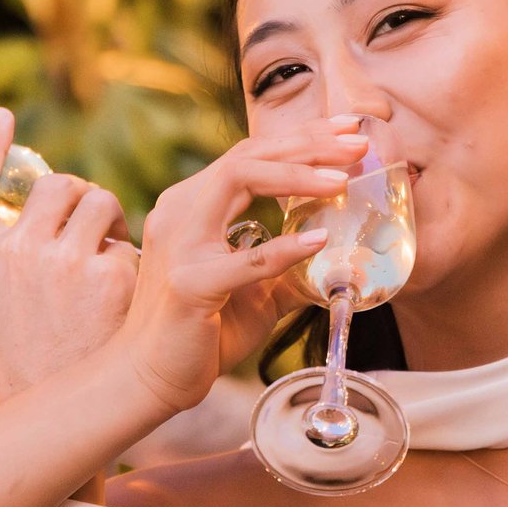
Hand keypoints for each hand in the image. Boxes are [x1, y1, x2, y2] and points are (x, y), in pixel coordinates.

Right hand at [0, 109, 138, 413]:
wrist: (43, 431)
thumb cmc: (8, 377)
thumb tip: (9, 227)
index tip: (0, 117)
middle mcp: (14, 249)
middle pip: (55, 185)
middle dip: (76, 201)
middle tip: (86, 234)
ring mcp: (63, 261)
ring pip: (99, 203)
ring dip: (108, 223)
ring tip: (107, 261)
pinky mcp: (111, 278)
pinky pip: (128, 243)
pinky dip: (130, 262)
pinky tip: (123, 297)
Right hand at [116, 117, 371, 413]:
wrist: (149, 377)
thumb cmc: (201, 333)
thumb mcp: (256, 291)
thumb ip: (289, 268)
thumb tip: (343, 262)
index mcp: (193, 205)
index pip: (250, 154)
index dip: (300, 138)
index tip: (347, 129)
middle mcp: (181, 210)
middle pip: (248, 155)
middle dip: (308, 143)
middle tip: (358, 141)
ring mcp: (181, 244)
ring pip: (239, 179)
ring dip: (296, 174)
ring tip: (341, 178)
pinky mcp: (189, 285)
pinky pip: (244, 259)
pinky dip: (284, 248)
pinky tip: (319, 239)